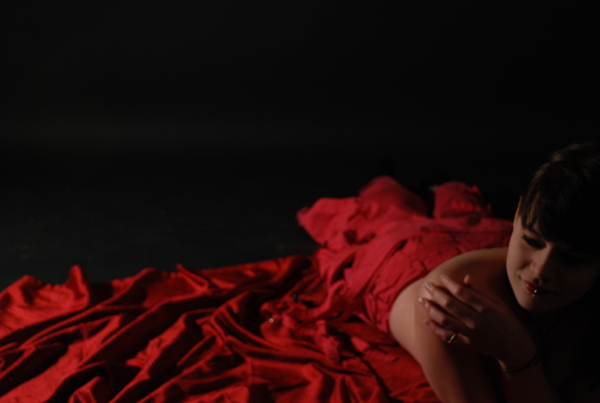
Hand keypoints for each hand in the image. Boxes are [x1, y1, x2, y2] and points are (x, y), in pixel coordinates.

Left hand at [418, 274, 535, 368]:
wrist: (514, 348)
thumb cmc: (506, 321)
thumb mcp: (497, 303)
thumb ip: (479, 291)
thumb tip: (464, 277)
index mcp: (486, 308)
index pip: (463, 293)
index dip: (450, 283)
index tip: (442, 276)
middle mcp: (477, 321)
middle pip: (450, 305)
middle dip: (436, 293)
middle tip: (427, 285)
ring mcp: (470, 334)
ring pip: (445, 320)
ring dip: (431, 310)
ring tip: (422, 300)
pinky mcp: (467, 344)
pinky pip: (447, 336)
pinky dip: (435, 329)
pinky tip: (426, 320)